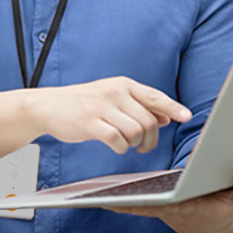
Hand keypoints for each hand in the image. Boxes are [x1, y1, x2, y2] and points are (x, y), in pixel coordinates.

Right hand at [30, 77, 192, 153]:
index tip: (186, 117)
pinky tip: (116, 145)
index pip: (154, 96)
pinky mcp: (89, 123)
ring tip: (129, 145)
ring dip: (136, 144)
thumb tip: (166, 116)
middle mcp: (114, 92)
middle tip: (144, 146)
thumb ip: (137, 105)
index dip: (173, 107)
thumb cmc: (83, 103)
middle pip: (148, 120)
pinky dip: (121, 147)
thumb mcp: (111, 97)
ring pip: (135, 131)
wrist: (47, 105)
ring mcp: (101, 107)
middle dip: (151, 139)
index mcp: (122, 84)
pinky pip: (117, 140)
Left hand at [105, 175, 232, 232]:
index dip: (142, 202)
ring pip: (136, 202)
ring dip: (115, 199)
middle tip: (98, 198)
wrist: (220, 218)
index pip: (163, 204)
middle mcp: (172, 207)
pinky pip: (135, 200)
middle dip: (121, 200)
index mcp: (189, 205)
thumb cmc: (230, 204)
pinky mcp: (158, 202)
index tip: (119, 201)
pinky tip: (98, 195)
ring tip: (90, 194)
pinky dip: (120, 198)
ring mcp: (162, 205)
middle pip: (144, 203)